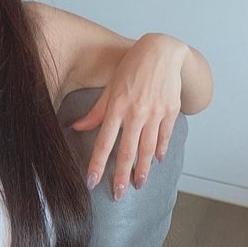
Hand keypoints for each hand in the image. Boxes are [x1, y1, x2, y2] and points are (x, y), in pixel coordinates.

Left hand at [70, 33, 186, 199]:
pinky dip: (161, 149)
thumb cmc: (132, 68)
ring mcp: (156, 113)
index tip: (92, 182)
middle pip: (127, 151)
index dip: (97, 164)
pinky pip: (165, 136)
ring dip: (143, 169)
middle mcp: (136, 112)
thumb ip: (96, 111)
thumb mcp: (111, 88)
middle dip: (122, 176)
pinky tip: (157, 161)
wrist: (163, 51)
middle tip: (118, 195)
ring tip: (138, 184)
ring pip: (148, 148)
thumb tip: (76, 128)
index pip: (104, 142)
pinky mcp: (171, 111)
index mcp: (117, 107)